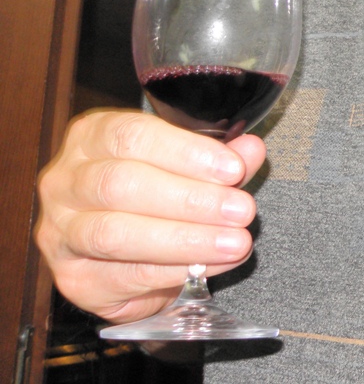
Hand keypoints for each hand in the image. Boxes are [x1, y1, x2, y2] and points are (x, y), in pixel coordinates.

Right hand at [35, 109, 264, 322]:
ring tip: (235, 242)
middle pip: (122, 184)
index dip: (185, 152)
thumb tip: (250, 149)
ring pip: (117, 234)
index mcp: (92, 136)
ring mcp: (61, 232)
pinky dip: (176, 270)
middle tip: (241, 210)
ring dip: (185, 239)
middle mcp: (66, 180)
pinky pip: (125, 275)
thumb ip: (218, 158)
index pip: (132, 136)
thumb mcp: (188, 165)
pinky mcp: (73, 279)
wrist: (121, 253)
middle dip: (190, 199)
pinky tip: (213, 264)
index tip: (232, 169)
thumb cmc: (153, 191)